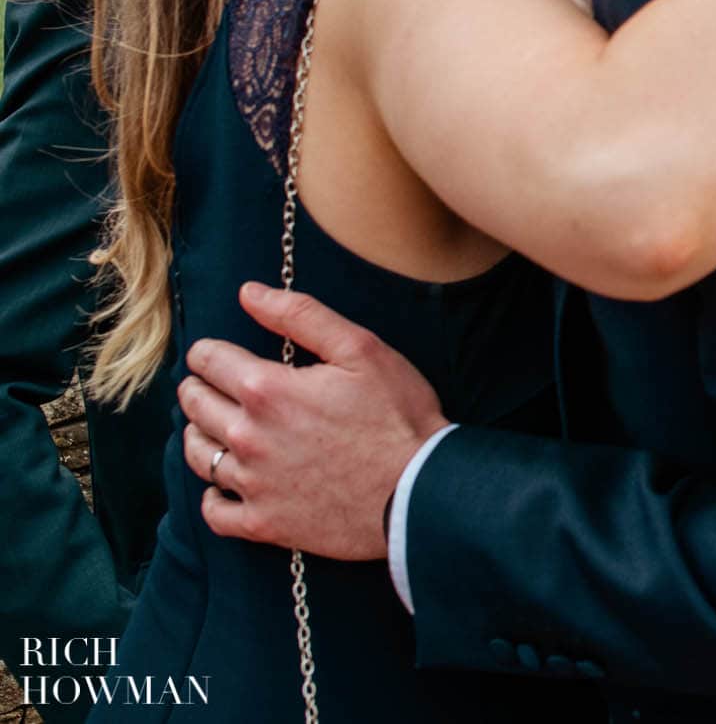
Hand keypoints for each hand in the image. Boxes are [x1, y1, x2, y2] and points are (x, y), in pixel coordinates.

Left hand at [178, 283, 447, 560]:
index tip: (214, 352)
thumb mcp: (361, 349)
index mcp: (266, 390)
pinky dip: (214, 495)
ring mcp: (252, 484)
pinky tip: (228, 483)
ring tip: (216, 427)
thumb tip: (249, 293)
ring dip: (200, 434)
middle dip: (199, 387)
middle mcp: (247, 437)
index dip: (208, 351)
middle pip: (195, 404)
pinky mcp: (263, 523)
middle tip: (214, 384)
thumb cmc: (398, 415)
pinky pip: (214, 511)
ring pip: (197, 454)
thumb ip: (301, 316)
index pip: (208, 360)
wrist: (419, 490)